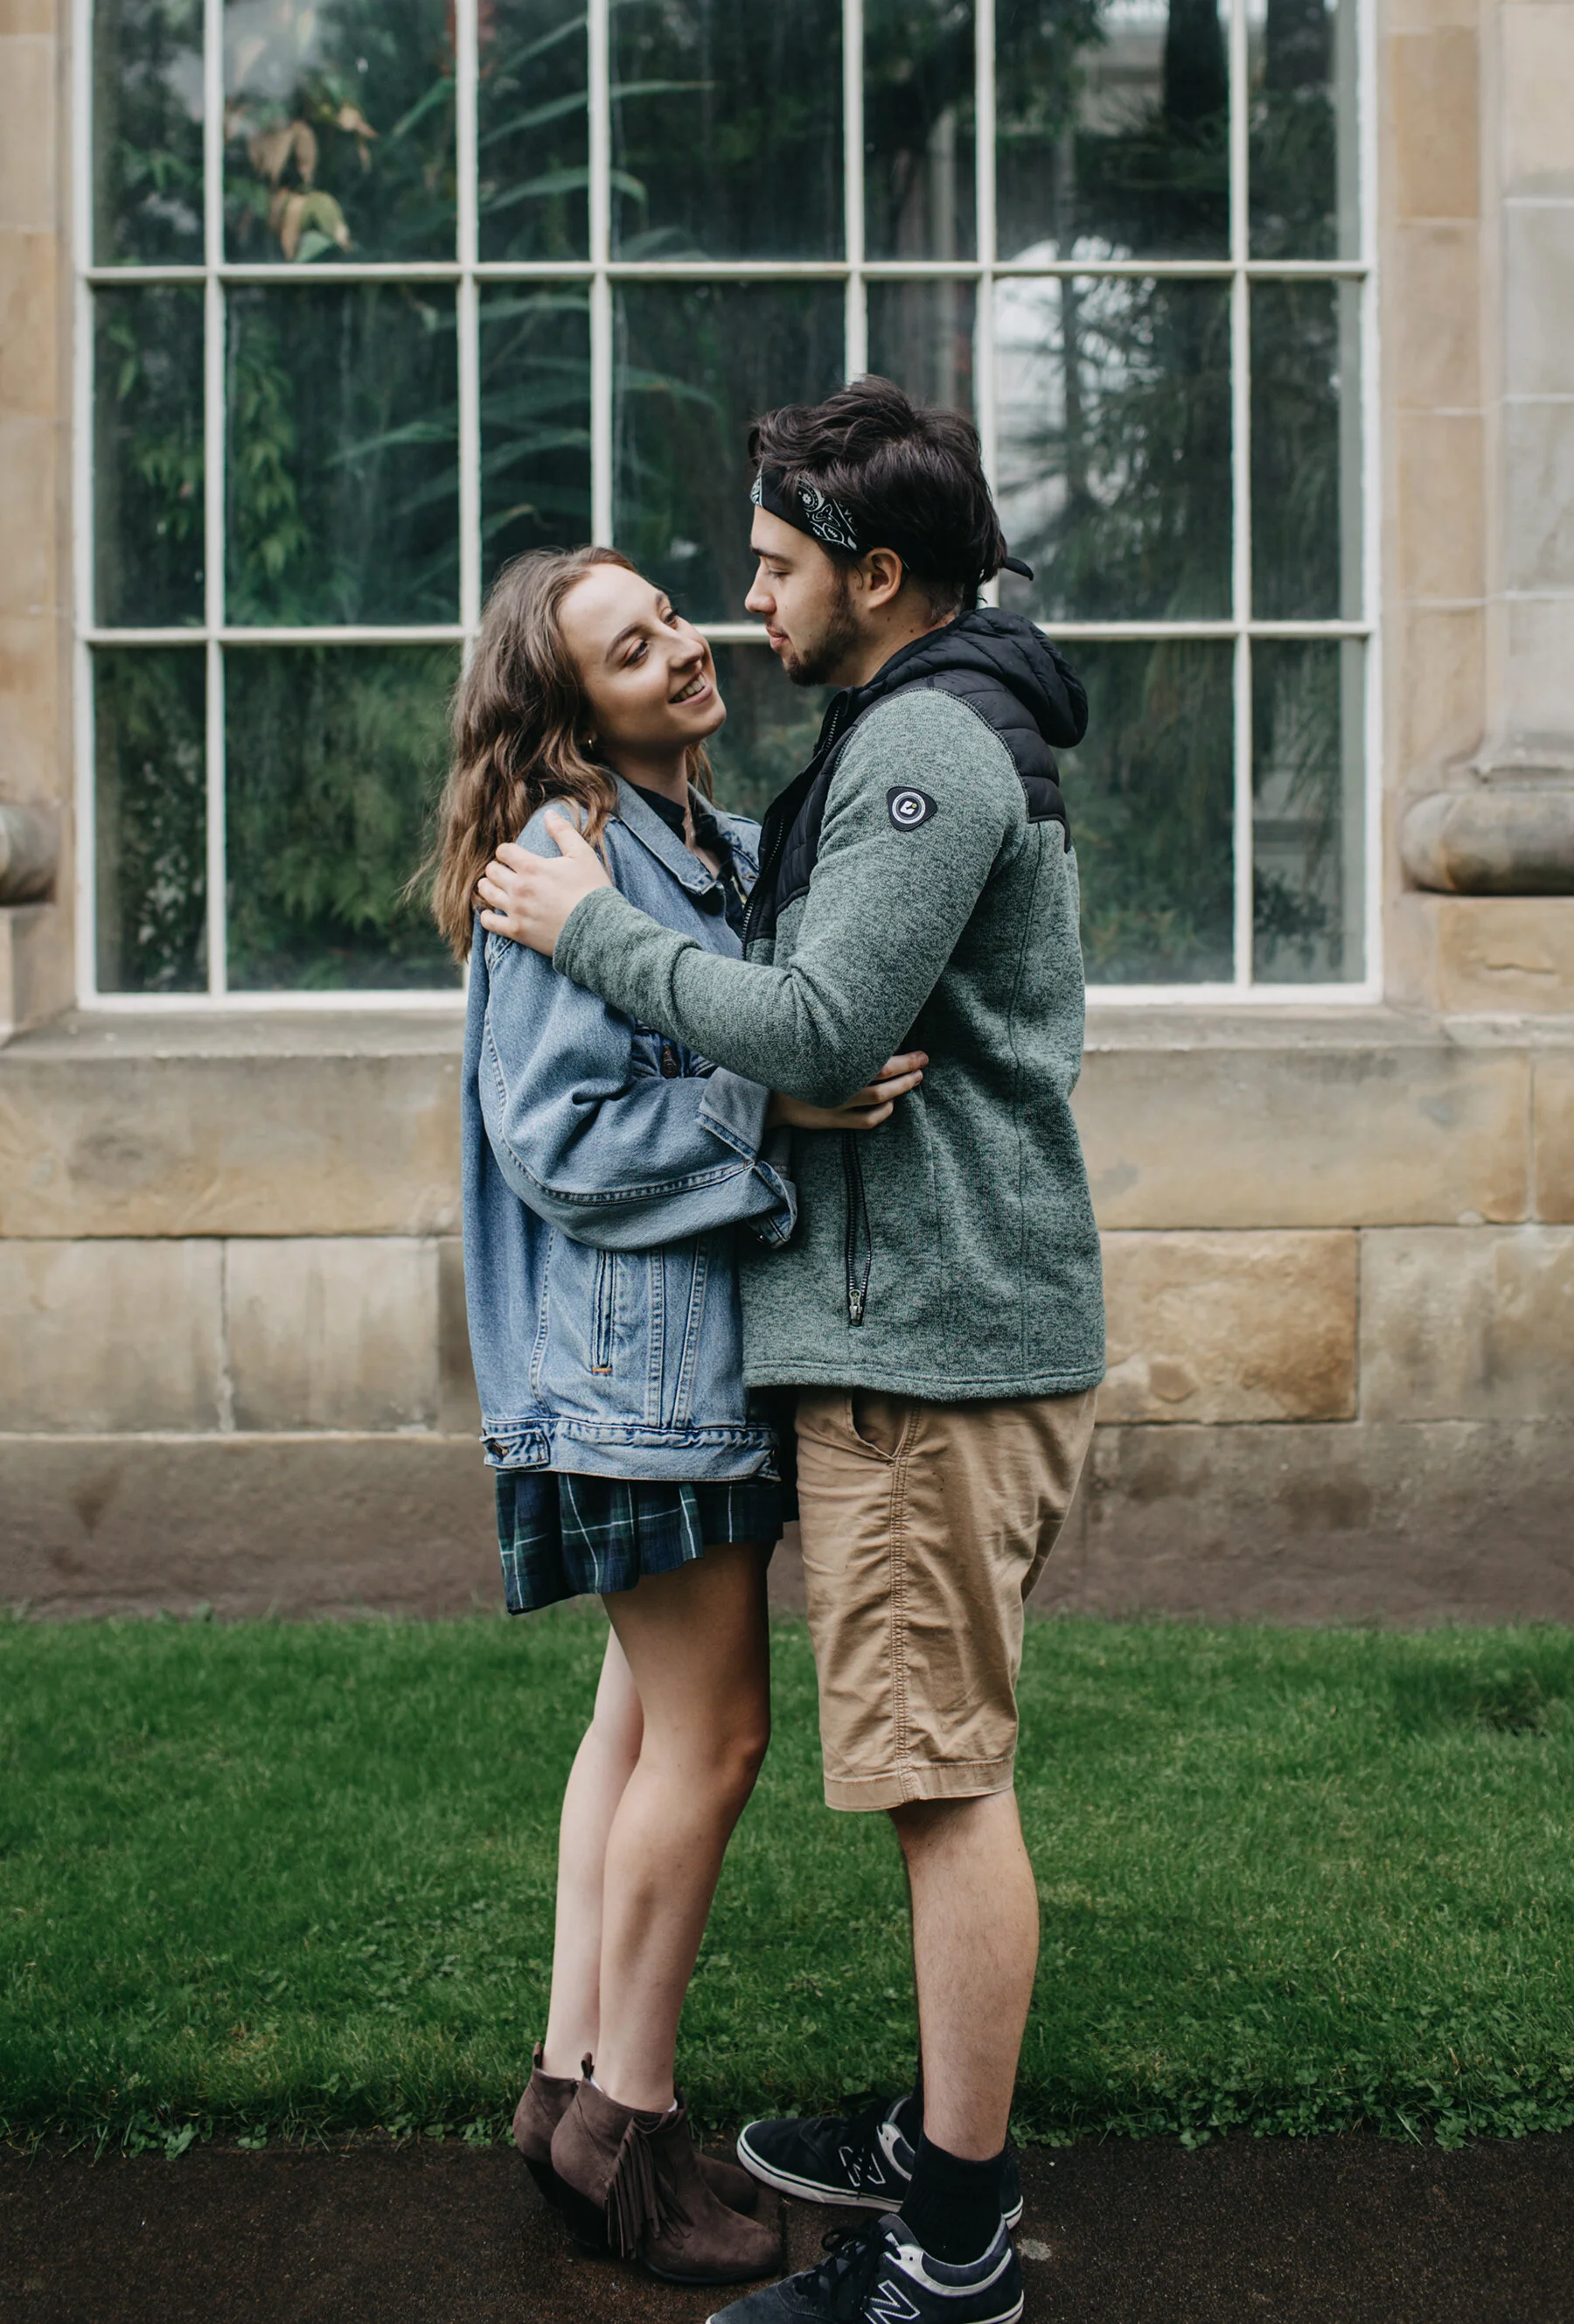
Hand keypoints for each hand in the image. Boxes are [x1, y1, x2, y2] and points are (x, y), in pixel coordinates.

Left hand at [476, 812, 611, 955]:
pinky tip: (490, 913)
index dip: (506, 851)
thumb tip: (549, 813)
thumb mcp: (582, 855)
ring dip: (487, 887)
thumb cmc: (592, 890)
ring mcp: (516, 910)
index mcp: (531, 867)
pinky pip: (490, 923)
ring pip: (487, 893)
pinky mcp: (517, 931)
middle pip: (492, 871)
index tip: (512, 855)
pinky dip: (486, 916)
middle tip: (502, 871)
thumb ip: (563, 832)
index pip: (504, 851)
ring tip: (492, 887)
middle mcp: (519, 887)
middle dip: (496, 868)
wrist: (597, 929)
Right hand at [767, 1052, 926, 1132]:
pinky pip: (867, 1121)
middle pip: (883, 1073)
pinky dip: (884, 1112)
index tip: (920, 1053)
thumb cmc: (794, 1063)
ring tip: (915, 1079)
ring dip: (901, 1088)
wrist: (768, 1096)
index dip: (903, 1057)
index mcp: (833, 1059)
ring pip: (880, 1098)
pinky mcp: (833, 1121)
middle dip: (908, 1068)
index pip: (876, 1056)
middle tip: (923, 1061)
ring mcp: (836, 1103)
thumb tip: (869, 1023)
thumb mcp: (812, 1044)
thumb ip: (838, 1038)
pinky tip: (891, 1104)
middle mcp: (837, 1081)